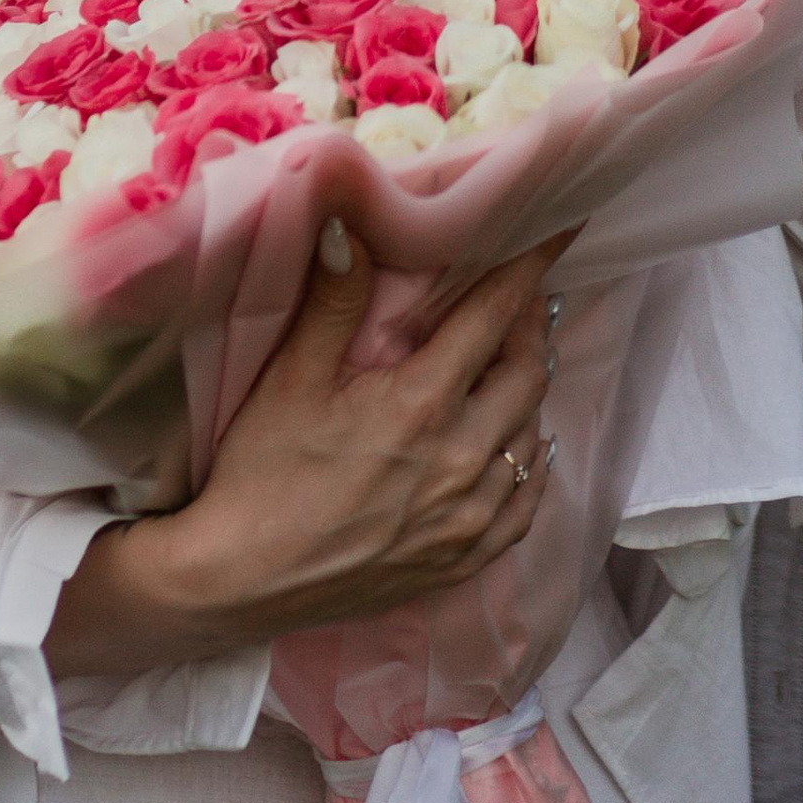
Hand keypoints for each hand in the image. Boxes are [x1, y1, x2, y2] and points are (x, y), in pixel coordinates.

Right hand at [47, 230, 567, 673]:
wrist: (242, 580)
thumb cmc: (261, 474)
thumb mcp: (291, 378)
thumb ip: (334, 300)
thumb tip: (349, 223)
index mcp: (422, 404)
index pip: (496, 316)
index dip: (531, 267)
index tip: (560, 231)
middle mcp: (462, 459)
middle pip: (528, 373)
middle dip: (529, 327)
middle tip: (517, 298)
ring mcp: (470, 516)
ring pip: (532, 434)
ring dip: (529, 390)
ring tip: (514, 361)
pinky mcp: (465, 558)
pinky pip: (528, 503)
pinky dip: (533, 462)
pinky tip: (524, 444)